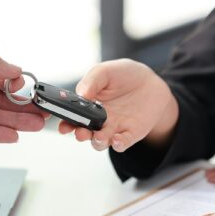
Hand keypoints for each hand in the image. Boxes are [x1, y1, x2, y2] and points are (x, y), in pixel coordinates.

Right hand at [59, 59, 178, 151]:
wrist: (150, 81)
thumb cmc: (124, 75)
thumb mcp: (105, 71)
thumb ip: (91, 81)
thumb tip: (81, 94)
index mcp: (87, 105)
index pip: (73, 117)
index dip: (66, 124)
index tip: (64, 126)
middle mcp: (98, 120)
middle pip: (85, 133)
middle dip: (80, 135)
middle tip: (81, 133)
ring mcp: (113, 128)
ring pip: (100, 142)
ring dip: (97, 142)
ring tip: (98, 136)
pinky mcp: (129, 134)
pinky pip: (121, 144)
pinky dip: (118, 145)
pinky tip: (117, 140)